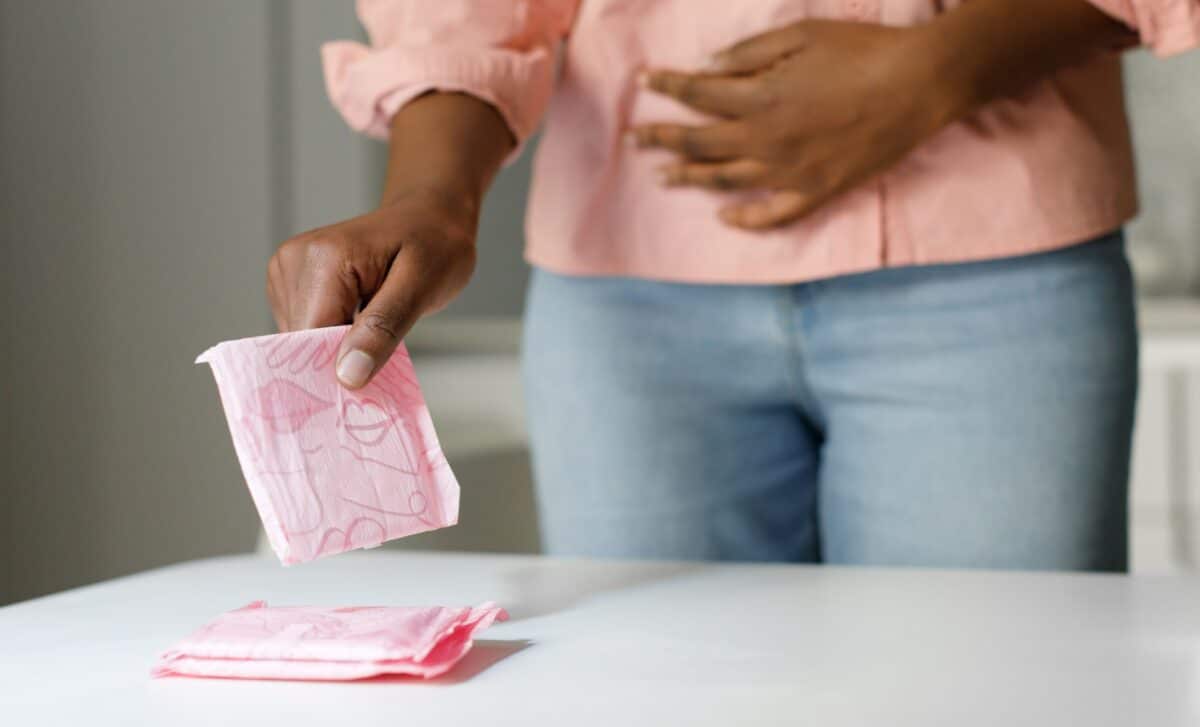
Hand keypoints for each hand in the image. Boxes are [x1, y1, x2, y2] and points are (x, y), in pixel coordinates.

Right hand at [267, 187, 478, 388]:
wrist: (429, 214)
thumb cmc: (434, 243)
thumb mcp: (422, 287)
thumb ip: (383, 329)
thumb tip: (348, 375)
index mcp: (323, 259)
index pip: (310, 337)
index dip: (333, 372)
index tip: (361, 397)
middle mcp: (294, 261)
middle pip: (300, 342)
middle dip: (337, 363)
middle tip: (378, 367)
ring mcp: (288, 270)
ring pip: (299, 341)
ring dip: (335, 351)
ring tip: (374, 337)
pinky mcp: (292, 282)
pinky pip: (305, 328)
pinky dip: (331, 340)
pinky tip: (360, 329)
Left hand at [632, 20, 958, 229]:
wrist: (920, 84)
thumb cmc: (863, 51)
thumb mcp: (801, 35)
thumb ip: (748, 52)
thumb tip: (705, 68)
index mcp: (759, 97)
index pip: (696, 95)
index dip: (665, 87)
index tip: (642, 82)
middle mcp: (765, 139)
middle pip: (697, 143)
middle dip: (659, 139)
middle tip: (631, 140)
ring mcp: (789, 172)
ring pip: (724, 180)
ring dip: (688, 178)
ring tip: (661, 177)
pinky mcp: (817, 191)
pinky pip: (773, 216)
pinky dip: (746, 220)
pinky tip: (725, 217)